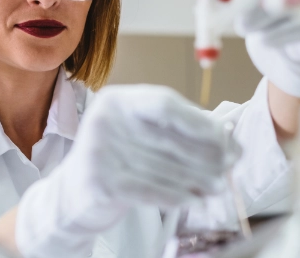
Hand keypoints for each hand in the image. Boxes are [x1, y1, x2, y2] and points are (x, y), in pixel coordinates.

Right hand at [15, 85, 239, 256]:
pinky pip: (149, 190)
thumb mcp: (136, 133)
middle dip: (205, 155)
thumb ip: (175, 130)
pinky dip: (176, 196)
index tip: (227, 139)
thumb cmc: (114, 159)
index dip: (200, 123)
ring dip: (196, 180)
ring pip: (163, 167)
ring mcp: (98, 151)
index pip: (165, 105)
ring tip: (217, 186)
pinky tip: (193, 199)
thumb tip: (227, 137)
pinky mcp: (98, 182)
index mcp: (116, 100)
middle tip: (229, 167)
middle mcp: (104, 120)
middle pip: (168, 137)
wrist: (70, 193)